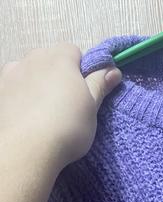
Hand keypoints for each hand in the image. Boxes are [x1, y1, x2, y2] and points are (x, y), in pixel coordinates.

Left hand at [0, 42, 121, 177]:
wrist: (27, 149)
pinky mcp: (0, 90)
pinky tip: (27, 116)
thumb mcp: (92, 106)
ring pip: (30, 72)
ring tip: (44, 112)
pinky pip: (14, 86)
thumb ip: (100, 84)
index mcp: (60, 58)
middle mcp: (34, 58)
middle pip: (50, 60)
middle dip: (58, 76)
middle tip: (67, 104)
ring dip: (38, 84)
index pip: (74, 52)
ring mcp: (12, 72)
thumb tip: (113, 69)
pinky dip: (21, 95)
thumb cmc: (67, 126)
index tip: (85, 91)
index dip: (82, 70)